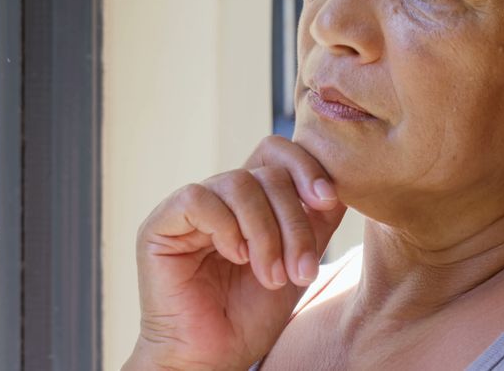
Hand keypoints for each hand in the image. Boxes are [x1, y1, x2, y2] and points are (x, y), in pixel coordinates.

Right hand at [126, 135, 346, 370]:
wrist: (210, 358)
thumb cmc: (249, 317)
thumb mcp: (297, 262)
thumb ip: (315, 222)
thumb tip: (342, 184)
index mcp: (250, 201)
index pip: (277, 153)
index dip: (306, 167)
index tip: (328, 201)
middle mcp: (219, 197)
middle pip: (267, 172)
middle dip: (293, 222)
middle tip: (300, 271)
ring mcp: (190, 208)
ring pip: (240, 183)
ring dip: (265, 233)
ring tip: (270, 275)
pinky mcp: (161, 224)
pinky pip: (198, 199)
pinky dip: (227, 228)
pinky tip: (235, 257)